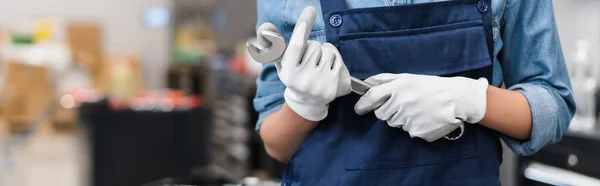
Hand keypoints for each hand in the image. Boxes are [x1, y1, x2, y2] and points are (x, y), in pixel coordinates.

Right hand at [279, 7, 351, 120]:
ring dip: (324, 52)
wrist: (309, 102)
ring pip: (327, 50)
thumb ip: (273, 44)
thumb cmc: (295, 75)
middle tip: (309, 60)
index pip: (297, 46)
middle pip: (314, 45)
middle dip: (313, 46)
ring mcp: (319, 84)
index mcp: (289, 73)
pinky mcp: (333, 85)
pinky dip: (334, 58)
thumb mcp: (282, 62)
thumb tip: (265, 27)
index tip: (310, 10)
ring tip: (318, 65)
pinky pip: (337, 58)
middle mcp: (303, 80)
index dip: (303, 27)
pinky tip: (328, 68)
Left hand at [354, 73, 488, 141]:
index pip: (372, 97)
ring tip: (417, 109)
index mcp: (398, 87)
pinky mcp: (417, 131)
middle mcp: (401, 103)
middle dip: (387, 110)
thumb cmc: (431, 86)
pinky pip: (407, 131)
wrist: (457, 98)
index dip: (362, 104)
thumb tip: (366, 83)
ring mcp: (409, 118)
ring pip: (394, 123)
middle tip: (403, 104)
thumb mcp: (408, 78)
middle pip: (381, 114)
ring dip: (401, 118)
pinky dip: (413, 126)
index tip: (359, 109)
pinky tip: (424, 118)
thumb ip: (385, 80)